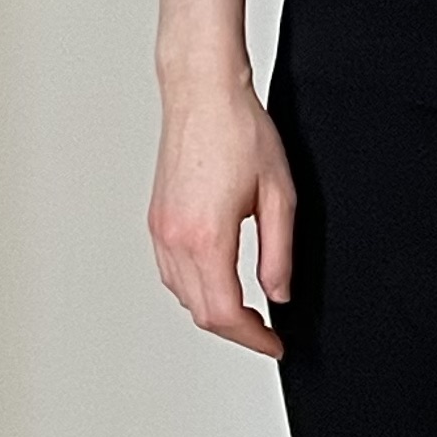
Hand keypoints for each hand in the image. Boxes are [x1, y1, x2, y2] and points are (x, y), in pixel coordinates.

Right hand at [149, 73, 294, 356]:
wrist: (202, 93)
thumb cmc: (240, 131)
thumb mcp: (278, 196)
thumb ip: (279, 253)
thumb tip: (278, 294)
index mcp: (206, 236)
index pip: (225, 312)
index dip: (253, 337)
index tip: (274, 343)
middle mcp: (175, 238)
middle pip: (201, 311)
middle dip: (236, 330)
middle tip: (266, 333)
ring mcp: (160, 229)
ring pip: (182, 295)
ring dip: (213, 310)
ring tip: (247, 312)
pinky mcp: (156, 219)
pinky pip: (170, 272)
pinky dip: (195, 288)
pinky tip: (218, 281)